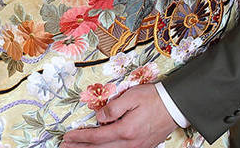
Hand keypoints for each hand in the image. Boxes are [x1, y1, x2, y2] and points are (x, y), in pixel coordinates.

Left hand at [61, 84, 177, 147]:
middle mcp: (131, 143)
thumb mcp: (130, 97)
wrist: (174, 106)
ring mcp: (137, 147)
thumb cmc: (152, 98)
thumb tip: (98, 119)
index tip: (67, 136)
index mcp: (126, 130)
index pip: (97, 136)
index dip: (80, 137)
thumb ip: (112, 108)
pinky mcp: (142, 147)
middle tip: (65, 146)